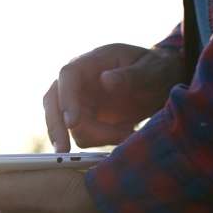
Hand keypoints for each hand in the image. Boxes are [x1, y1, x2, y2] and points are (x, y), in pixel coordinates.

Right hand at [43, 43, 185, 151]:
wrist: (160, 82)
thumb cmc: (155, 69)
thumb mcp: (151, 70)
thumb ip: (130, 75)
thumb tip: (105, 80)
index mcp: (92, 62)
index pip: (68, 76)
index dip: (66, 98)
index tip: (73, 122)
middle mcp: (79, 81)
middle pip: (53, 102)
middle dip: (56, 127)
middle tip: (63, 150)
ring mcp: (79, 101)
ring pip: (66, 125)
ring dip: (94, 136)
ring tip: (127, 134)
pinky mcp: (85, 118)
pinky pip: (82, 134)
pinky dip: (100, 141)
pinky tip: (123, 135)